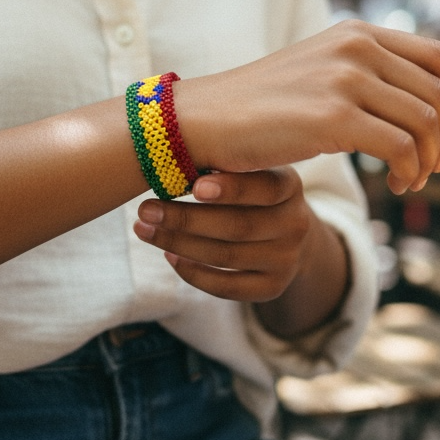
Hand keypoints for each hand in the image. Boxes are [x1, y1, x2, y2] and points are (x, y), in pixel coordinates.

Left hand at [133, 168, 322, 305]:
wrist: (286, 231)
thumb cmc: (251, 188)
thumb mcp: (251, 167)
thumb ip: (224, 162)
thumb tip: (170, 151)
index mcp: (289, 185)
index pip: (265, 188)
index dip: (231, 189)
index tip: (195, 186)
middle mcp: (295, 224)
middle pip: (238, 226)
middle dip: (186, 219)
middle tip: (146, 210)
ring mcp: (286, 259)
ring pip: (226, 256)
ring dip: (178, 243)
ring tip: (144, 230)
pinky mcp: (273, 287)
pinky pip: (228, 287)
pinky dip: (194, 273)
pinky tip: (169, 255)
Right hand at [174, 19, 439, 193]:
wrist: (205, 118)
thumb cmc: (260, 106)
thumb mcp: (318, 72)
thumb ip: (363, 74)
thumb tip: (417, 102)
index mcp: (355, 32)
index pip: (436, 54)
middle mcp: (355, 47)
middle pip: (436, 93)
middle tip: (436, 166)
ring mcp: (345, 79)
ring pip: (425, 123)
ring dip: (429, 160)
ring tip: (413, 181)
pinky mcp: (333, 117)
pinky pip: (401, 148)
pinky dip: (410, 172)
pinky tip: (398, 186)